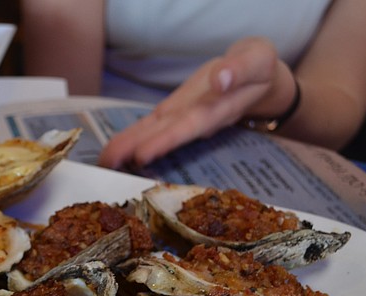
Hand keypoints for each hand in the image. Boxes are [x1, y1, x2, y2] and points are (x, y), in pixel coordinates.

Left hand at [99, 37, 288, 168]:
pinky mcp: (175, 112)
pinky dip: (132, 138)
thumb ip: (241, 69)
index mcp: (217, 110)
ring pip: (153, 134)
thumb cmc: (260, 68)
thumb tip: (222, 79)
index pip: (189, 126)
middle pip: (163, 137)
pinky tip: (114, 150)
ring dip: (128, 148)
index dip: (166, 140)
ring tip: (104, 162)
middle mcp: (196, 119)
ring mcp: (183, 117)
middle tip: (108, 166)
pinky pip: (151, 126)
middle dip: (135, 151)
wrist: (260, 77)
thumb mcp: (258, 60)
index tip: (143, 154)